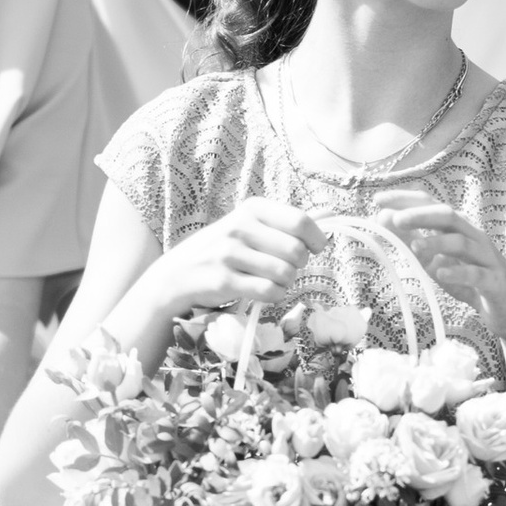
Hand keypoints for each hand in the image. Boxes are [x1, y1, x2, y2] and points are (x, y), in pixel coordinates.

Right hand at [126, 199, 321, 335]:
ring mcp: (230, 254)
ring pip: (285, 273)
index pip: (300, 221)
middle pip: (296, 251)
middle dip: (298, 265)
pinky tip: (263, 292)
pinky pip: (269, 292)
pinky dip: (274, 296)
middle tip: (285, 267)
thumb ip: (282, 224)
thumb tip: (329, 217)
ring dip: (285, 283)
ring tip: (270, 280)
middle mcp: (240, 227)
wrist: (177, 275)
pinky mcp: (225, 281)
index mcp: (251, 209)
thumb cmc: (220, 250)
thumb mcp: (246, 226)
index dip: (316, 239)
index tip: (315, 248)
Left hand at [364, 191, 505, 350]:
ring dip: (437, 242)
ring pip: (462, 243)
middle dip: (422, 215)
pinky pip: (477, 275)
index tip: (379, 199)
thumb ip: (414, 241)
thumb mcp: (438, 260)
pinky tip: (440, 274)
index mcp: (459, 229)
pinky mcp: (494, 282)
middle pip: (449, 216)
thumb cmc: (473, 279)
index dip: (406, 199)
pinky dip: (458, 273)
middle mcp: (474, 237)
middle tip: (396, 219)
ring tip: (415, 246)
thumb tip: (384, 220)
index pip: (432, 205)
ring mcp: (486, 259)